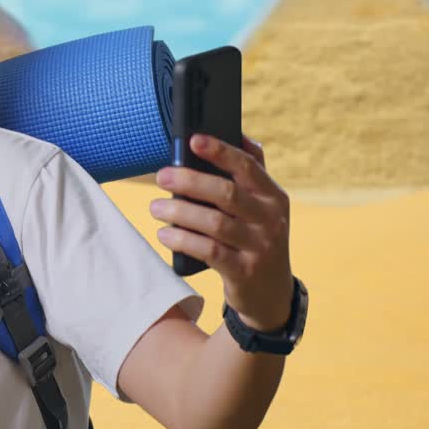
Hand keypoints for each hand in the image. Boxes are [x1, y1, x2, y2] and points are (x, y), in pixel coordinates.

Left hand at [150, 133, 294, 331]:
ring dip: (180, 212)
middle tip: (161, 176)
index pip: (247, 166)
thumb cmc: (257, 238)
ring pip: (214, 223)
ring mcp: (260, 247)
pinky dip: (183, 240)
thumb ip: (250, 174)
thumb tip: (235, 134)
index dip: (220, 151)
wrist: (271, 294)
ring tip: (155, 208)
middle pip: (226, 193)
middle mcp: (271, 219)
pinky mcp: (244, 272)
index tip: (193, 140)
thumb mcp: (262, 207)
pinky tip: (165, 234)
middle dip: (190, 181)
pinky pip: (208, 251)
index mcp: (273, 196)